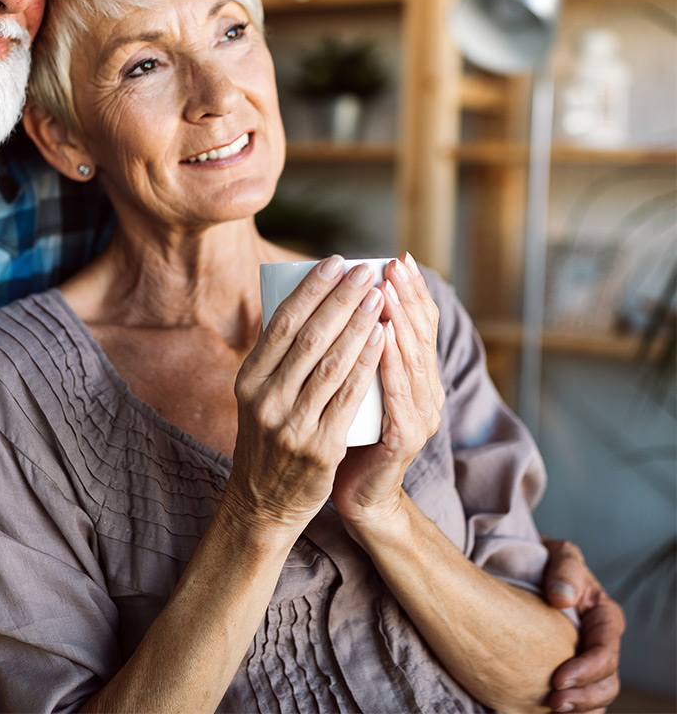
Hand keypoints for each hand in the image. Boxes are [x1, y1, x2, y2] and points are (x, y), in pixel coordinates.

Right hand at [227, 256, 384, 539]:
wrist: (263, 503)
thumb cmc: (267, 439)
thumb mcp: (256, 397)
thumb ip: (276, 360)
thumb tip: (307, 305)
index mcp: (248, 379)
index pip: (280, 324)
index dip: (310, 290)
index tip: (334, 262)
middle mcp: (265, 399)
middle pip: (308, 338)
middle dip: (340, 299)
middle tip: (365, 272)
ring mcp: (292, 425)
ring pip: (331, 364)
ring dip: (358, 325)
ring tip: (378, 296)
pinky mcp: (320, 449)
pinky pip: (348, 398)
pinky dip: (367, 365)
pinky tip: (383, 340)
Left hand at [331, 254, 444, 530]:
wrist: (356, 494)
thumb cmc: (346, 430)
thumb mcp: (352, 382)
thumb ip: (352, 349)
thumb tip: (326, 300)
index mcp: (415, 375)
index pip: (419, 323)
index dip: (411, 290)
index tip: (395, 257)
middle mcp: (426, 391)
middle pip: (420, 334)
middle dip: (406, 295)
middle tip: (391, 264)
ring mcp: (419, 415)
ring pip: (411, 358)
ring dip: (398, 320)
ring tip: (384, 288)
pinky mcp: (404, 438)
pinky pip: (398, 395)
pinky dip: (390, 363)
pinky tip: (382, 338)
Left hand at [542, 537, 624, 712]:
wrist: (528, 563)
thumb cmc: (549, 559)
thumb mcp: (561, 554)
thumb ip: (565, 570)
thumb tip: (561, 596)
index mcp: (604, 619)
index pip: (606, 654)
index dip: (587, 670)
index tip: (558, 679)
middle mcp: (600, 643)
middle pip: (606, 683)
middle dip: (584, 698)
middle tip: (554, 703)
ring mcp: (586, 659)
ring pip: (596, 696)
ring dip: (579, 709)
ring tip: (551, 711)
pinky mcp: (569, 667)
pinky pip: (578, 696)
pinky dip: (572, 709)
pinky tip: (545, 712)